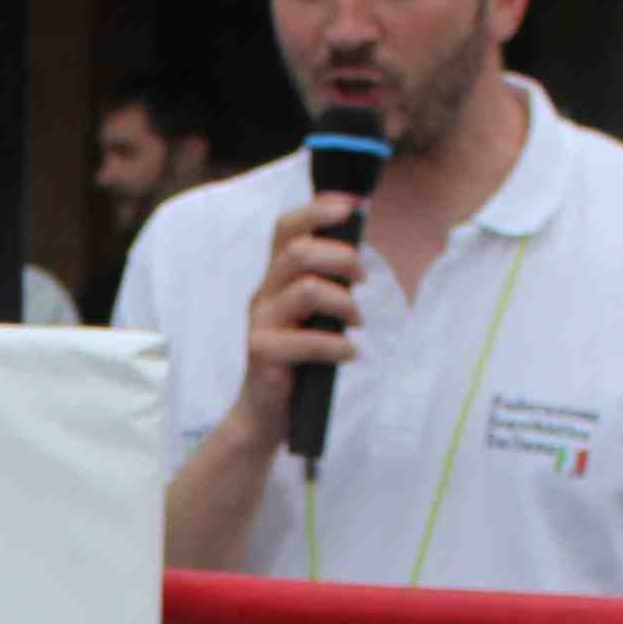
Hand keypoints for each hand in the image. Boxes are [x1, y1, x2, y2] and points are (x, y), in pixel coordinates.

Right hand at [219, 189, 369, 440]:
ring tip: (356, 321)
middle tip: (362, 279)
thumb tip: (356, 261)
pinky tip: (348, 354)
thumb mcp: (310, 317)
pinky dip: (337, 346)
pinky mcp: (263, 355)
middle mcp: (263, 295)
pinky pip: (307, 341)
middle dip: (341, 257)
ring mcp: (260, 324)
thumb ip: (325, 288)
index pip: (285, 229)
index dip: (316, 211)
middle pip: (298, 252)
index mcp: (274, 280)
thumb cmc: (294, 363)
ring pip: (306, 290)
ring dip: (344, 302)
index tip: (350, 208)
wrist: (261, 415)